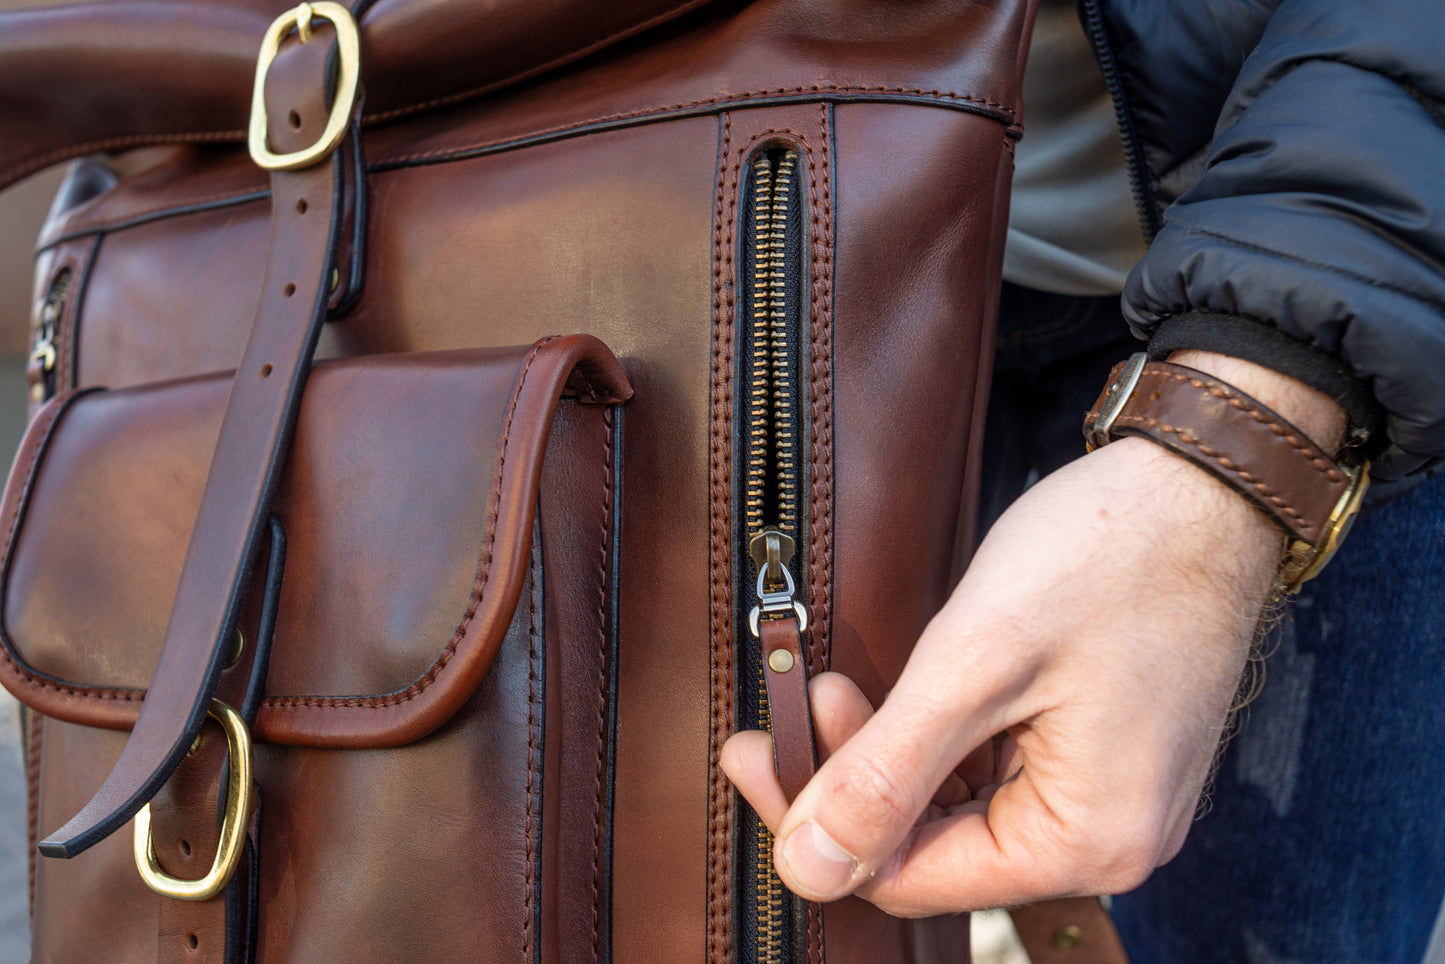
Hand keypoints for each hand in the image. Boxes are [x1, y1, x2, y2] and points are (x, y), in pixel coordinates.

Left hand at [721, 352, 1344, 916]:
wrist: (1201, 483)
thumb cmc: (1107, 557)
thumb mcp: (974, 665)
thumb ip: (886, 776)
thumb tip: (806, 869)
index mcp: (1085, 840)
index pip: (909, 879)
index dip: (816, 823)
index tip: (751, 752)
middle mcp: (1105, 839)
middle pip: (931, 847)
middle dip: (848, 777)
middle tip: (792, 701)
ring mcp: (1108, 794)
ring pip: (956, 808)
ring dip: (887, 752)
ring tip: (835, 683)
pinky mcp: (1100, 751)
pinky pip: (994, 771)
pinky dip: (936, 736)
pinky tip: (899, 690)